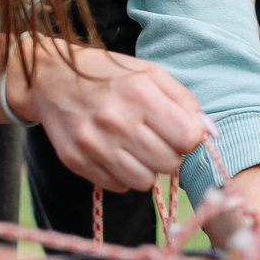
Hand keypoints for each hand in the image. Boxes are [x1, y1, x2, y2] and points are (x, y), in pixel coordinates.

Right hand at [22, 43, 204, 191]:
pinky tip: (115, 153)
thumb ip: (184, 101)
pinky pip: (118, 186)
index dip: (189, 138)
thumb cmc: (108, 74)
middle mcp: (116, 120)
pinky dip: (122, 175)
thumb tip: (209, 132)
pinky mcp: (76, 161)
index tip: (179, 132)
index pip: (188, 138)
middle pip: (168, 164)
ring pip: (144, 182)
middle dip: (169, 155)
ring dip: (147, 168)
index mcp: (139, 93)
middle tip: (156, 140)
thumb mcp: (150, 74)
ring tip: (136, 148)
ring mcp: (93, 144)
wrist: (50, 78)